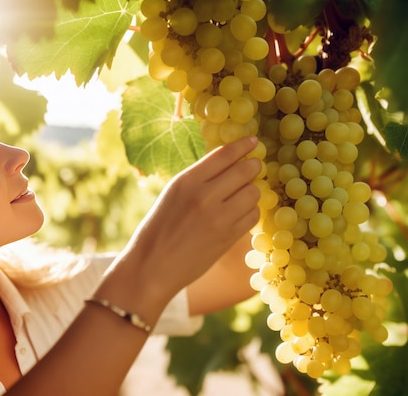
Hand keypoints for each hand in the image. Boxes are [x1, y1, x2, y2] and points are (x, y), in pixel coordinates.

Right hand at [119, 135, 261, 301]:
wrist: (153, 266)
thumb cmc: (160, 228)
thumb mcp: (173, 194)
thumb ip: (199, 178)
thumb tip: (230, 161)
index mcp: (187, 181)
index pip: (224, 155)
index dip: (243, 145)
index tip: (253, 141)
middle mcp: (204, 196)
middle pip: (244, 171)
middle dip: (252, 167)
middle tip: (254, 167)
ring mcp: (219, 218)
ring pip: (253, 193)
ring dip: (252, 191)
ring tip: (242, 195)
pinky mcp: (228, 237)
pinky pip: (253, 216)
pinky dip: (250, 212)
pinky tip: (240, 214)